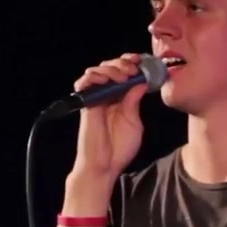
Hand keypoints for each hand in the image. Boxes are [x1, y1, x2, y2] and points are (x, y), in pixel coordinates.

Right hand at [71, 53, 147, 180]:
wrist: (106, 165)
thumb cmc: (120, 148)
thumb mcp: (133, 121)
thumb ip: (134, 101)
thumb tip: (141, 82)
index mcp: (120, 99)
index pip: (123, 73)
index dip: (131, 64)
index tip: (143, 62)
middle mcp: (106, 96)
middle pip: (109, 68)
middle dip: (122, 63)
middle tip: (133, 68)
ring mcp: (95, 99)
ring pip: (96, 71)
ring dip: (110, 68)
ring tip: (123, 75)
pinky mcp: (86, 104)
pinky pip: (83, 84)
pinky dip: (92, 76)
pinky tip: (104, 79)